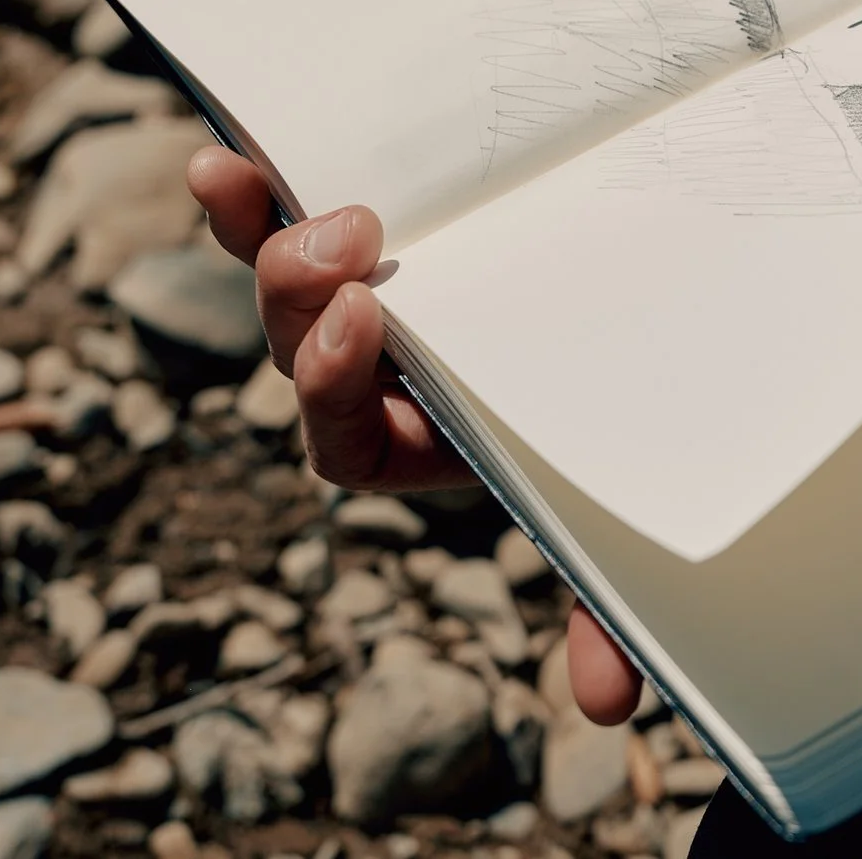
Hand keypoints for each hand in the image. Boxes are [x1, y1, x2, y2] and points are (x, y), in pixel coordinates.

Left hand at [187, 145, 642, 724]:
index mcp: (420, 439)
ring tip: (254, 180)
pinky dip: (246, 191)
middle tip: (341, 239)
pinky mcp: (366, 216)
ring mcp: (362, 286)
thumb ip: (601, 600)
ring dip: (260, 237)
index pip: (345, 439)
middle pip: (299, 348)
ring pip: (282, 275)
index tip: (358, 326)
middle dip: (297, 296)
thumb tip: (609, 708)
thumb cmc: (606, 417)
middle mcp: (376, 370)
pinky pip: (285, 207)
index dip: (334, 386)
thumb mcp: (607, 505)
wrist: (643, 318)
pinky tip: (218, 152)